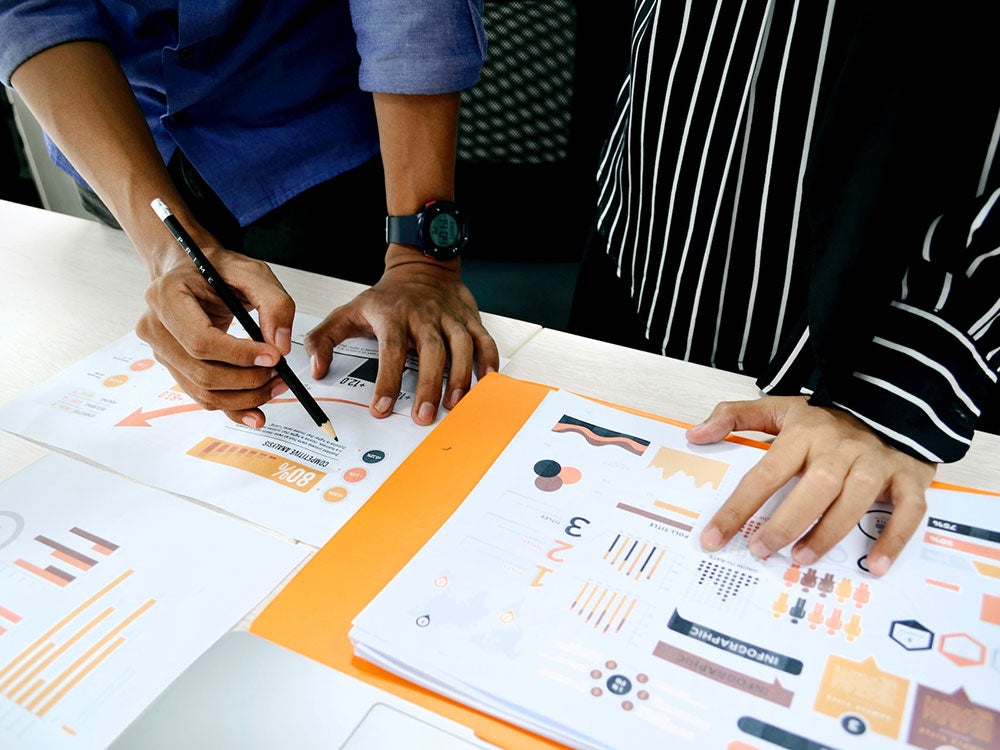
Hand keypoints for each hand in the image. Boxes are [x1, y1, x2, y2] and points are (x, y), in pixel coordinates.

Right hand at [136, 243, 296, 427]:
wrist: (194, 272)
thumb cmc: (219, 269)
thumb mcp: (253, 273)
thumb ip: (275, 304)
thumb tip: (280, 346)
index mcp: (167, 297)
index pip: (201, 340)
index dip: (239, 355)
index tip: (273, 357)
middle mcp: (155, 327)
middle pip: (202, 372)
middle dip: (247, 380)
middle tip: (280, 372)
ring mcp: (161, 351)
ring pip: (203, 391)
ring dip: (245, 397)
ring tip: (275, 384)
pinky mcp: (174, 367)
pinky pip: (202, 397)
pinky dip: (232, 407)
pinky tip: (256, 411)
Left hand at [304, 248, 498, 424]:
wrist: (420, 266)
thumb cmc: (385, 298)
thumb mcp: (348, 312)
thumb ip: (324, 340)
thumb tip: (316, 370)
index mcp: (392, 315)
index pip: (390, 349)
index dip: (387, 380)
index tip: (382, 408)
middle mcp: (423, 315)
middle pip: (430, 350)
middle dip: (429, 385)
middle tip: (424, 416)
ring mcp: (449, 316)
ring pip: (461, 345)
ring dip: (460, 376)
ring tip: (454, 405)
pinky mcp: (469, 318)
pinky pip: (483, 339)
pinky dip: (488, 360)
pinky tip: (486, 382)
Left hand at [689, 396, 935, 575]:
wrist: (892, 398)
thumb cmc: (828, 416)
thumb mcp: (779, 407)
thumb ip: (735, 417)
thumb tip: (695, 435)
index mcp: (805, 433)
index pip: (764, 473)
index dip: (737, 508)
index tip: (713, 537)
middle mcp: (841, 448)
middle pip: (815, 487)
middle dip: (786, 523)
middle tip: (762, 550)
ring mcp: (877, 462)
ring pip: (856, 499)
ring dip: (830, 532)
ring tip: (802, 558)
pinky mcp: (909, 476)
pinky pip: (908, 510)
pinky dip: (894, 538)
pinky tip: (875, 565)